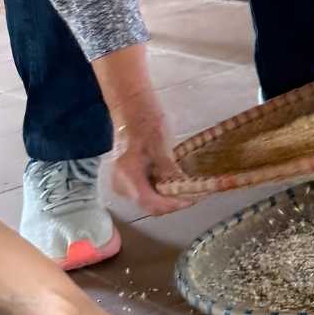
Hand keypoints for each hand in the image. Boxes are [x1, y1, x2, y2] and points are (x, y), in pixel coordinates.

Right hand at [104, 101, 192, 215]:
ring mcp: (122, 183)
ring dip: (167, 198)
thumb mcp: (162, 145)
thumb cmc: (146, 123)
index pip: (150, 203)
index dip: (172, 205)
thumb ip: (169, 169)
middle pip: (148, 205)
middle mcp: (121, 184)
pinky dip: (160, 191)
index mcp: (128, 176)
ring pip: (147, 200)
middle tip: (192, 196)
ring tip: (186, 190)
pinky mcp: (126, 180)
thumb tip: (183, 187)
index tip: (191, 201)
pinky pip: (145, 192)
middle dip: (171, 203)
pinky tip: (174, 183)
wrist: (131, 110)